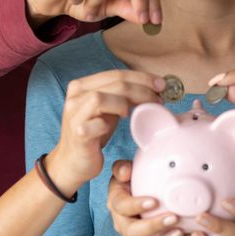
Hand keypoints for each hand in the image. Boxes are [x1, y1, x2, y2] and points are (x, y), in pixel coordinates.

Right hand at [44, 71, 163, 195]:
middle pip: (114, 84)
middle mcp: (75, 96)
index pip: (116, 74)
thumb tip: (154, 87)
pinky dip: (108, 124)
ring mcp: (74, 115)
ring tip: (135, 114)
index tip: (161, 85)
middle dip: (141, 89)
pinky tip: (114, 129)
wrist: (73, 161)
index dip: (141, 77)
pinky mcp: (77, 134)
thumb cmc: (94, 133)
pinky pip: (96, 124)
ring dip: (125, 103)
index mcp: (82, 86)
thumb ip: (122, 96)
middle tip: (158, 99)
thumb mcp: (109, 109)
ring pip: (100, 98)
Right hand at [108, 161, 184, 235]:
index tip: (154, 201)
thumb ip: (122, 168)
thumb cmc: (135, 183)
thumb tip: (125, 171)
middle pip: (132, 231)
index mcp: (116, 203)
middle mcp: (122, 225)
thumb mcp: (126, 172)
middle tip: (173, 217)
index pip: (121, 206)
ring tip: (179, 234)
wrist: (142, 197)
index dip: (136, 205)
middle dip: (153, 226)